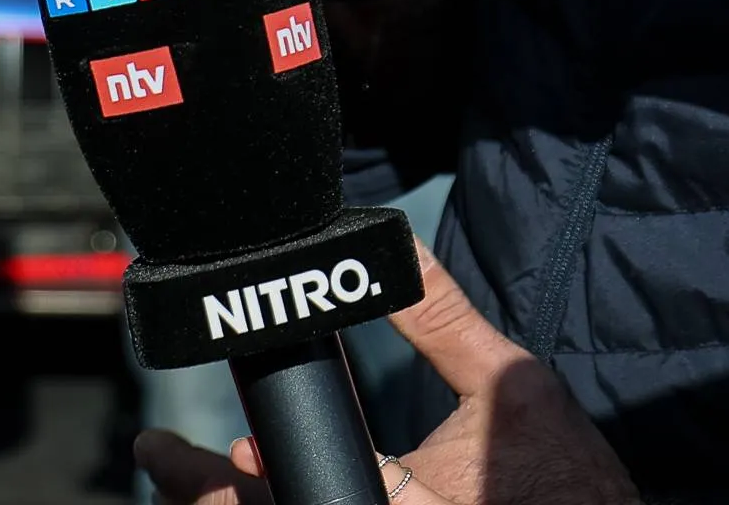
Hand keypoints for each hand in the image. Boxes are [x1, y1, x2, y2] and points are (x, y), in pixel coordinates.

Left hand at [133, 243, 637, 504]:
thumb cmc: (568, 481)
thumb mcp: (512, 387)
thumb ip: (445, 321)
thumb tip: (397, 248)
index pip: (301, 488)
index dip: (235, 477)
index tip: (194, 448)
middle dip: (206, 499)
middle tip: (160, 460)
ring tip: (193, 479)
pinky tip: (260, 488)